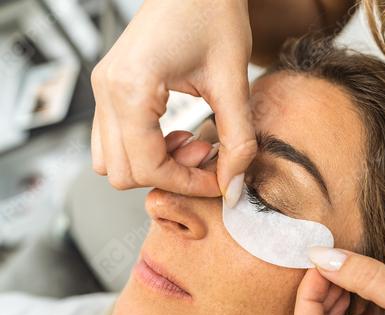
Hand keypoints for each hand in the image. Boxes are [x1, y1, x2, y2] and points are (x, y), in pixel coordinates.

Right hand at [91, 0, 255, 204]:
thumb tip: (234, 186)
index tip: (219, 180)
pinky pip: (114, 139)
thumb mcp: (232, 81)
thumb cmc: (213, 14)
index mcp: (131, 89)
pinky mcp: (111, 86)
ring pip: (112, 160)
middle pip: (122, 172)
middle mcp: (107, 91)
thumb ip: (238, 140)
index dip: (187, 183)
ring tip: (191, 141)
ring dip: (154, 164)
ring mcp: (103, 88)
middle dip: (169, 175)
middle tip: (205, 154)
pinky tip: (176, 132)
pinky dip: (145, 148)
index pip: (147, 167)